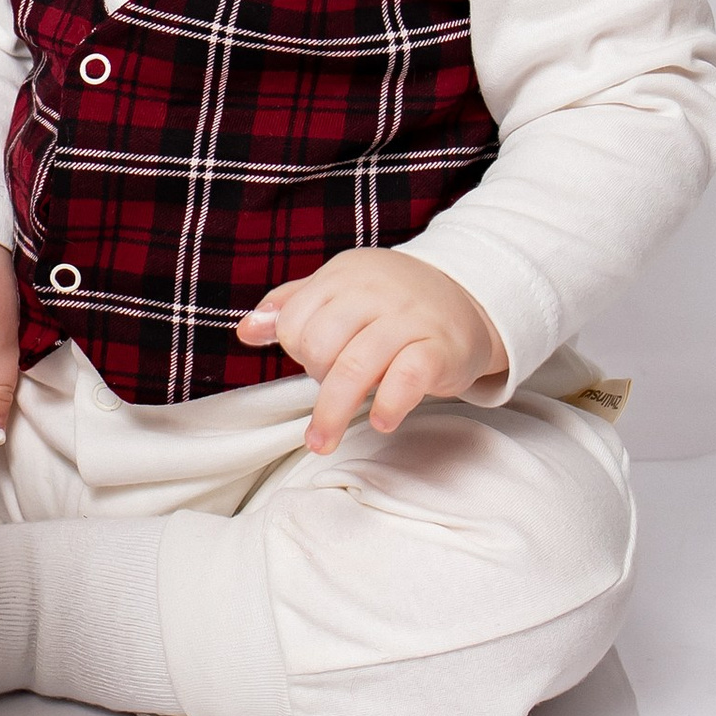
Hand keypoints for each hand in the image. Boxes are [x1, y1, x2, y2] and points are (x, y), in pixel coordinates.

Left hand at [234, 249, 504, 448]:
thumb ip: (292, 307)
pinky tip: (382, 422)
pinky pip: (406, 378)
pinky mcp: (439, 348)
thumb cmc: (391, 303)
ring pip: (355, 368)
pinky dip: (388, 405)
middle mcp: (375, 292)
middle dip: (317, 379)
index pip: (295, 321)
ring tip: (323, 440)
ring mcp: (409, 319)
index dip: (297, 351)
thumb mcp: (340, 291)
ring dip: (333, 413)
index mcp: (343, 275)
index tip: (317, 362)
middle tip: (333, 392)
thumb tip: (247, 330)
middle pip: (320, 346)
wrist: (468, 300)